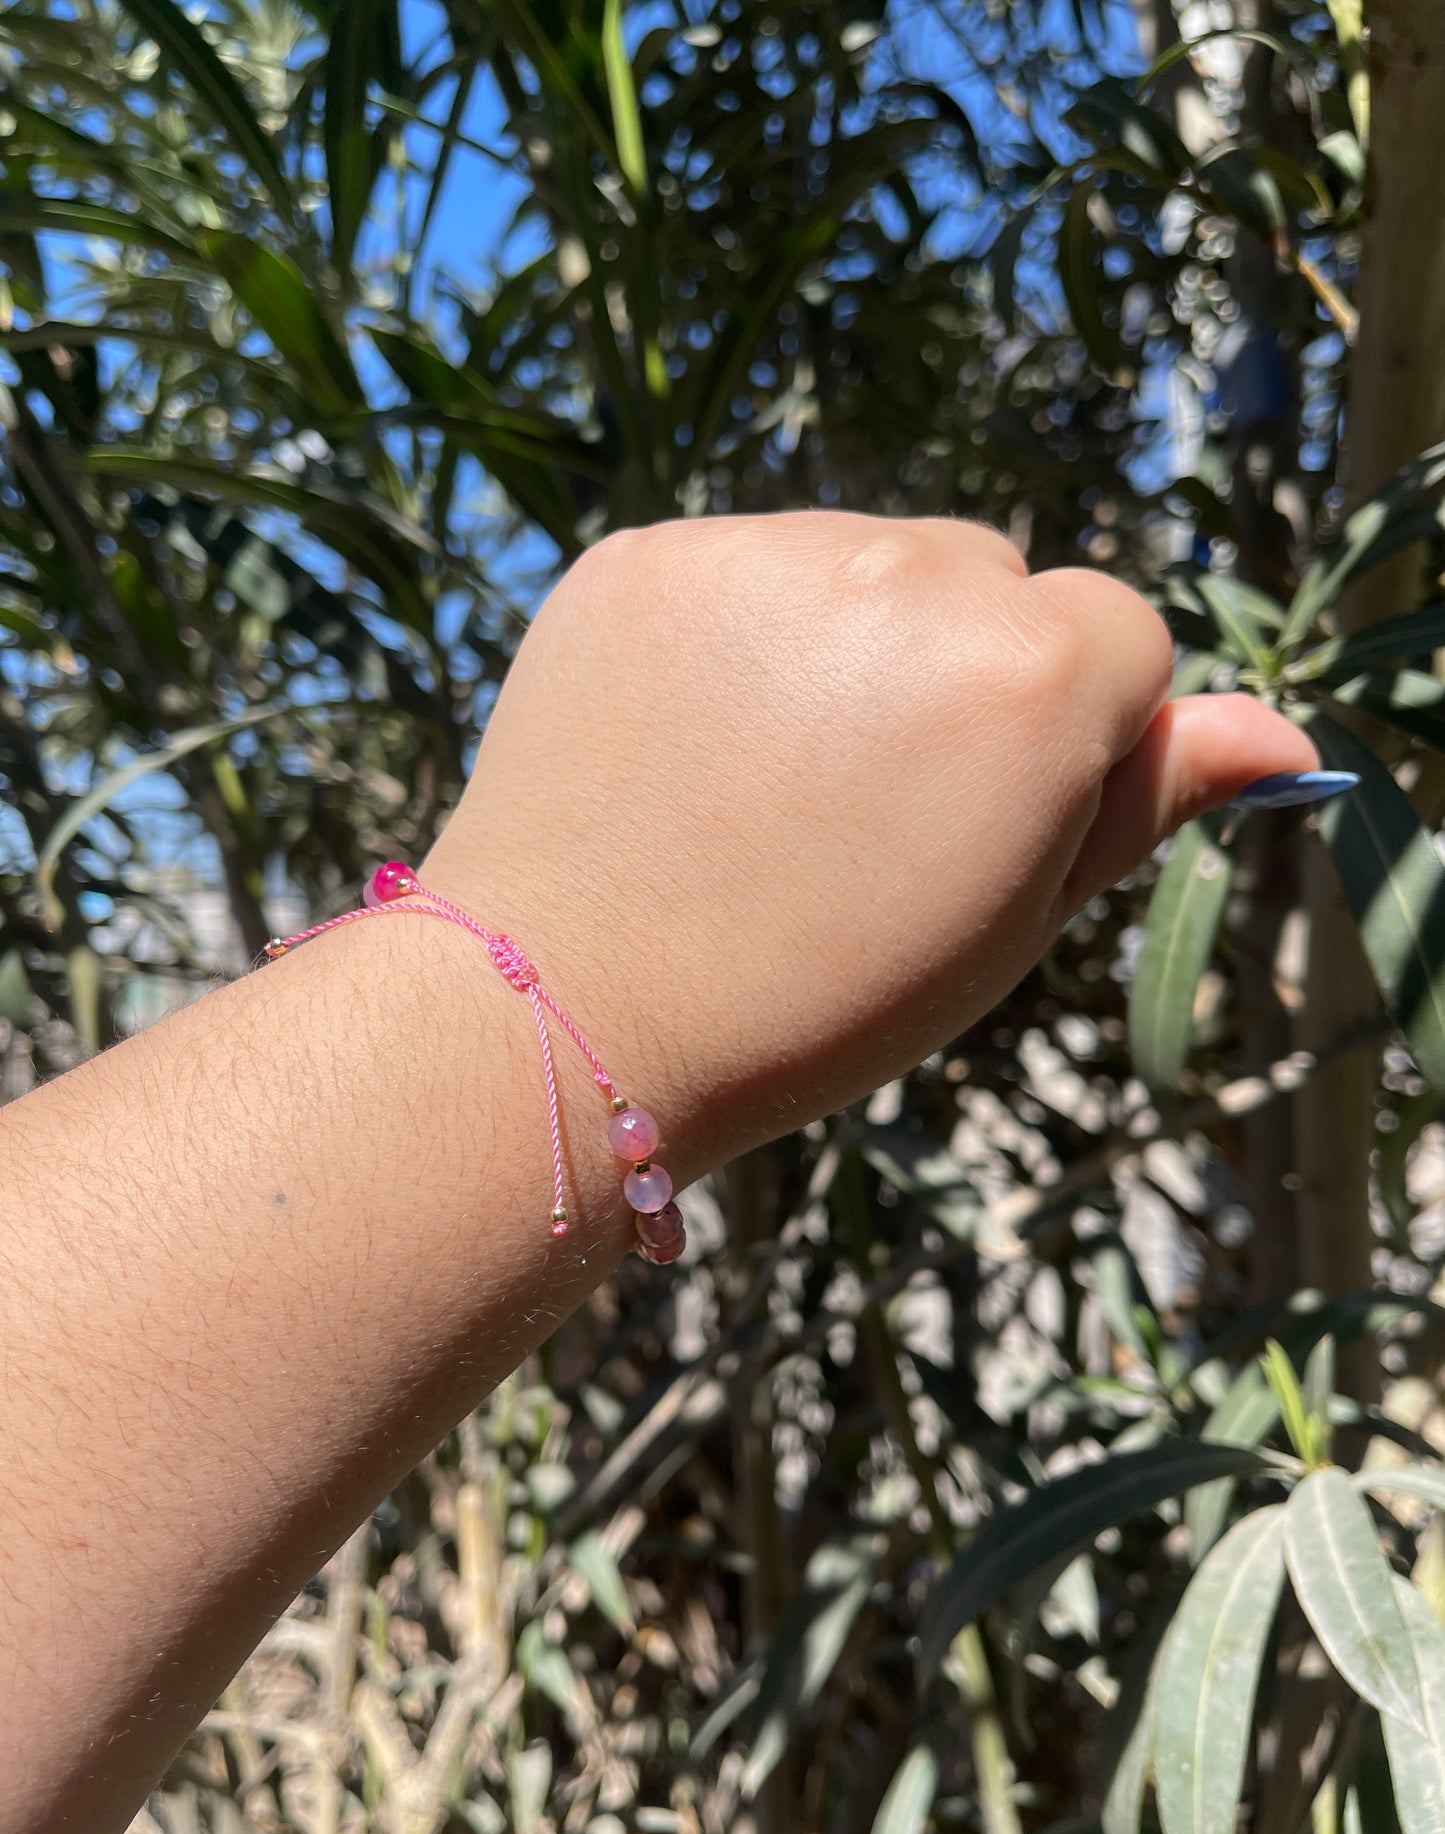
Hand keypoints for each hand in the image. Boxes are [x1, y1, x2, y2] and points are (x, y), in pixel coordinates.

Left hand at [422, 514, 1314, 1175]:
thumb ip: (1143, 802)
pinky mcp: (649, 554)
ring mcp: (762, 551)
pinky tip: (690, 744)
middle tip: (863, 810)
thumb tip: (1280, 737)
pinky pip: (744, 566)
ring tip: (766, 782)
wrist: (573, 1010)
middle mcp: (905, 572)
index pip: (1121, 636)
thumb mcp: (1011, 922)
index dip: (1066, 739)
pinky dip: (738, 635)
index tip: (980, 823)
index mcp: (1030, 671)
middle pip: (992, 580)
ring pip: (865, 561)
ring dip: (851, 640)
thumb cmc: (818, 998)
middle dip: (961, 671)